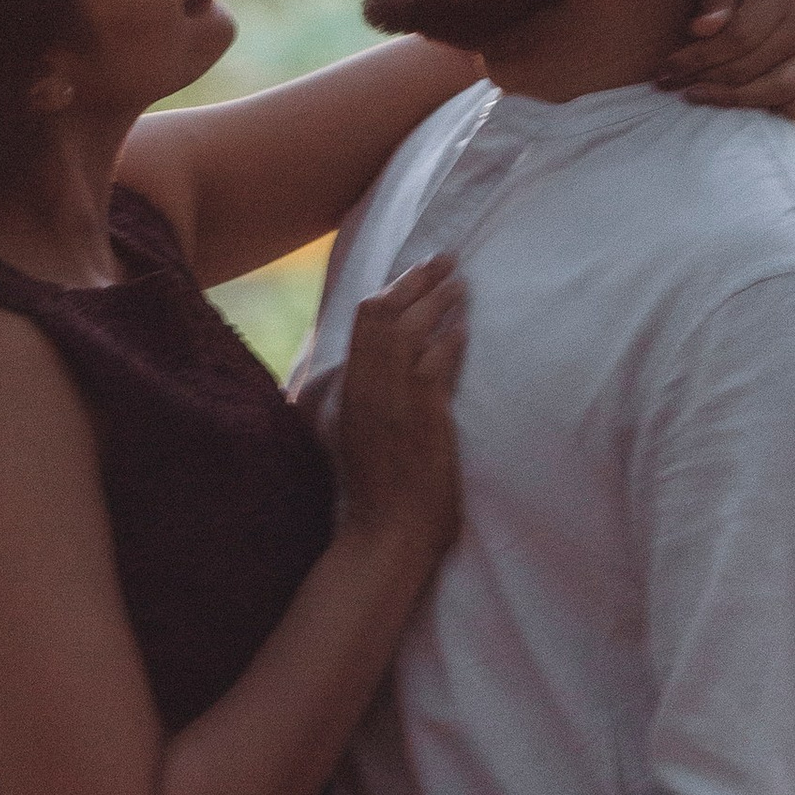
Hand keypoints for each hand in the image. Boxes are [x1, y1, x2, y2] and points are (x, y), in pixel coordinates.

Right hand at [334, 253, 466, 562]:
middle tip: (446, 260)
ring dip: (442, 303)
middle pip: (393, 314)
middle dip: (420, 281)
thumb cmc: (362, 490)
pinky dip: (453, 341)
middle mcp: (368, 386)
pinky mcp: (426, 418)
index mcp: (346, 386)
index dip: (392, 288)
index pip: (366, 319)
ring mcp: (397, 400)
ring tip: (461, 285)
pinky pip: (439, 365)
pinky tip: (465, 329)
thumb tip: (331, 359)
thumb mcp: (331, 431)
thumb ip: (329, 391)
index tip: (413, 272)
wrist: (385, 534)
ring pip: (416, 333)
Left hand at [658, 0, 794, 118]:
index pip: (737, 37)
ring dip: (735, 100)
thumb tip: (702, 28)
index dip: (698, 57)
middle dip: (706, 79)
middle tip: (672, 86)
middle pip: (751, 66)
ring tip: (699, 97)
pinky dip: (791, 110)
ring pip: (780, 89)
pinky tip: (755, 111)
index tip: (666, 69)